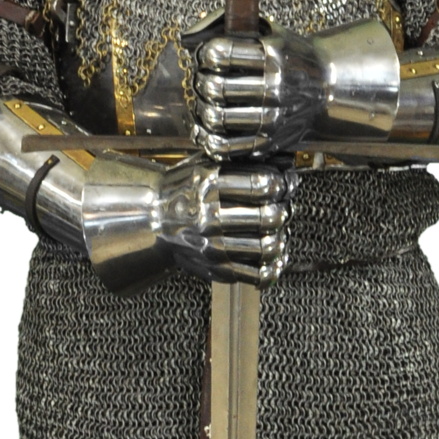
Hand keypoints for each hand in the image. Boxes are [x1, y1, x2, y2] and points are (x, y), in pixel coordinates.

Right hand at [159, 157, 297, 284]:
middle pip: (269, 217)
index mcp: (209, 187)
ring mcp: (213, 247)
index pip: (262, 185)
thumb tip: (286, 165)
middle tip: (282, 208)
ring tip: (278, 231)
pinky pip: (256, 274)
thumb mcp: (206, 166)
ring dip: (281, 237)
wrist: (152, 220)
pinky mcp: (216, 269)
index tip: (284, 184)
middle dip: (284, 210)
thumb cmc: (184, 189)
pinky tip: (274, 257)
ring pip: (267, 247)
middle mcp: (210, 218)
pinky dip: (273, 267)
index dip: (282, 184)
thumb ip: (243, 164)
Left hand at [193, 21, 324, 159]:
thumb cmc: (294, 59)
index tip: (205, 57)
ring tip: (204, 103)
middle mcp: (274, 89)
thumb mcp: (275, 35)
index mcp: (274, 57)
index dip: (204, 54)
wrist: (327, 89)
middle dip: (200, 82)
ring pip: (216, 118)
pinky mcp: (268, 142)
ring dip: (201, 109)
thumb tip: (195, 36)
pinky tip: (204, 130)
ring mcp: (272, 119)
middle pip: (215, 88)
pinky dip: (207, 139)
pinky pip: (225, 148)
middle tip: (202, 81)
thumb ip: (241, 30)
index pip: (220, 54)